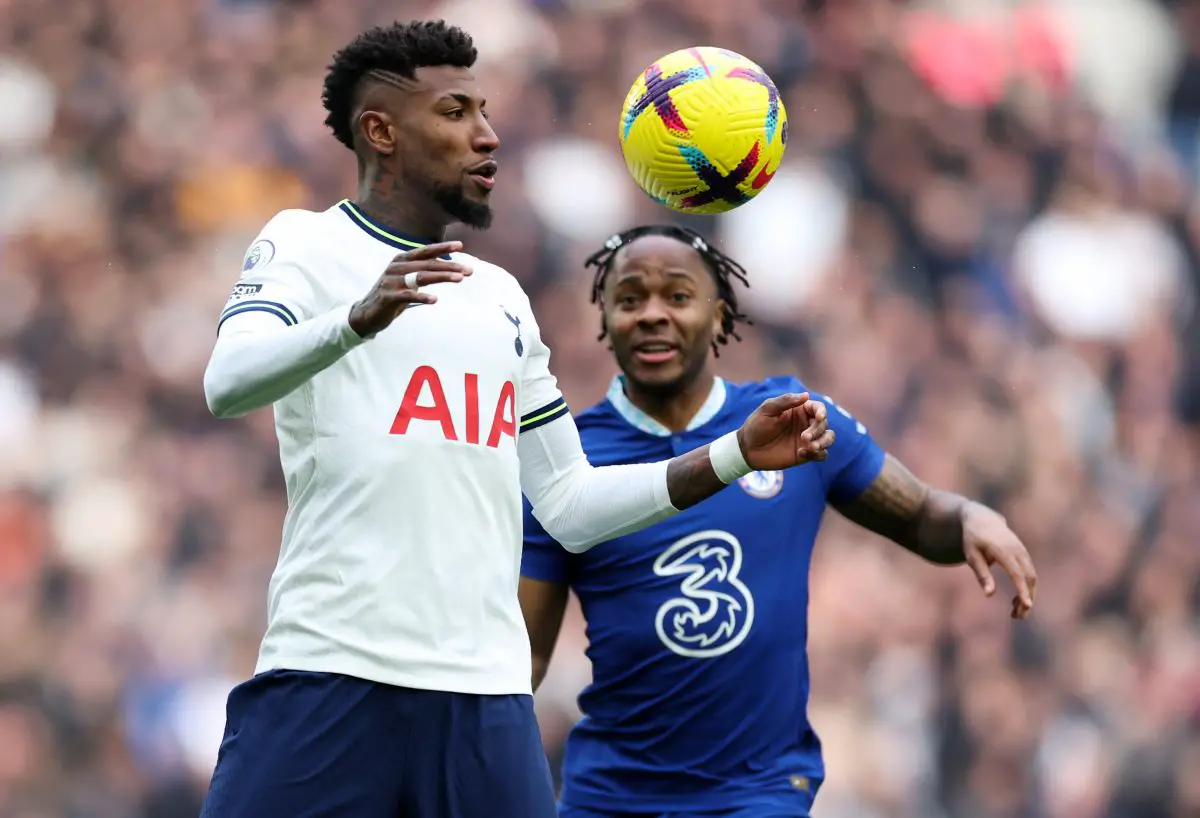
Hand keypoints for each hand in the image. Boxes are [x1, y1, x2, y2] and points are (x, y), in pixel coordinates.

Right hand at [348, 242, 471, 336]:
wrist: (367, 313)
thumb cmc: (392, 294)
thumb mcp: (408, 279)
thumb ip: (423, 271)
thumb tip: (449, 266)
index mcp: (402, 260)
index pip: (425, 251)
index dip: (442, 247)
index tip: (461, 245)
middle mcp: (396, 267)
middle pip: (427, 264)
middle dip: (450, 266)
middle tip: (469, 270)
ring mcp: (391, 281)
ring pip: (420, 277)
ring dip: (442, 277)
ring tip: (459, 279)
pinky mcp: (387, 297)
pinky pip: (407, 296)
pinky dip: (422, 297)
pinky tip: (434, 299)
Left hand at [737, 393, 835, 470]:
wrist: (748, 449)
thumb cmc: (756, 425)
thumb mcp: (768, 409)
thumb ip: (786, 401)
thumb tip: (806, 395)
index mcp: (799, 410)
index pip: (818, 408)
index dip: (822, 412)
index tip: (819, 417)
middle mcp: (806, 423)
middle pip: (824, 424)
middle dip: (817, 430)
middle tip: (803, 437)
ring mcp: (807, 439)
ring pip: (828, 438)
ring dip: (823, 442)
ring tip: (810, 447)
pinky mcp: (805, 454)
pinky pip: (822, 455)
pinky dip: (817, 454)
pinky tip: (802, 454)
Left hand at [961, 504, 1037, 618]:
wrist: (982, 519)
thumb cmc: (973, 540)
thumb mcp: (972, 556)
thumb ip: (982, 574)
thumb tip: (989, 594)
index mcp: (1003, 550)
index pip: (1017, 573)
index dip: (1022, 590)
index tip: (1027, 606)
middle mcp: (1017, 550)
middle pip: (1029, 578)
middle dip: (1027, 598)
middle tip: (1017, 617)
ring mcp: (1023, 551)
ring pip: (1032, 577)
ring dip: (1028, 596)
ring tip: (1015, 613)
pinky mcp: (1025, 554)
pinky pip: (1030, 573)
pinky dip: (1026, 588)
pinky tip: (1017, 601)